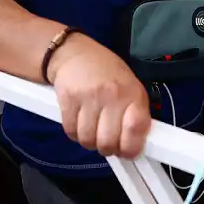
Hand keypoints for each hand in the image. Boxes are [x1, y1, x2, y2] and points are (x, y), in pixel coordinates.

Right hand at [46, 32, 151, 158]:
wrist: (74, 53)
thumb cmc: (107, 72)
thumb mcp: (129, 86)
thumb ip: (135, 113)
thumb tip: (136, 146)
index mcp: (132, 93)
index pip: (136, 129)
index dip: (131, 148)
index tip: (127, 151)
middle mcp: (112, 95)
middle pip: (108, 142)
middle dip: (107, 148)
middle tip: (106, 140)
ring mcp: (88, 97)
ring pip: (87, 140)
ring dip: (89, 141)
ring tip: (91, 128)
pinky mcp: (68, 99)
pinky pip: (70, 132)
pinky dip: (74, 133)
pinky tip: (78, 121)